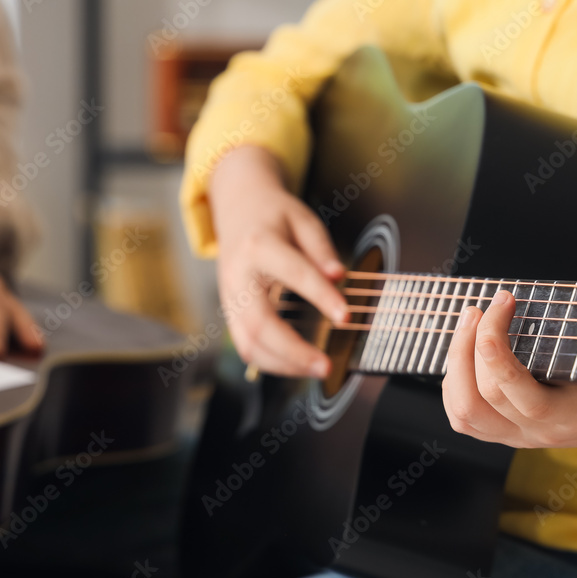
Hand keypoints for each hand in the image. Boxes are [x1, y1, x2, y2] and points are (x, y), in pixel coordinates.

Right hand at [209, 146, 346, 377]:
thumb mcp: (302, 219)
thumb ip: (321, 249)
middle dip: (293, 351)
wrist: (236, 208)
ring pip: (248, 343)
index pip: (294, 274)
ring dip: (283, 365)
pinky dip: (271, 362)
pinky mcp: (230, 312)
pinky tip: (296, 365)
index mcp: (259, 245)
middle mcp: (238, 276)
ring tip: (316, 369)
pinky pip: (246, 346)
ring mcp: (229, 298)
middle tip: (326, 365)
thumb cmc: (272, 216)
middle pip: (259, 324)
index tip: (346, 316)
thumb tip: (339, 276)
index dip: (322, 297)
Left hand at [442, 248, 576, 448]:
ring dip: (456, 366)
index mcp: (574, 413)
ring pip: (465, 414)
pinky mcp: (509, 435)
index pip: (515, 390)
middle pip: (481, 398)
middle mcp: (542, 433)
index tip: (504, 299)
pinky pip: (465, 420)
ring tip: (468, 325)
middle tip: (479, 308)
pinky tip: (465, 353)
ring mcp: (523, 438)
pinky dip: (454, 386)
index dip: (494, 343)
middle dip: (469, 346)